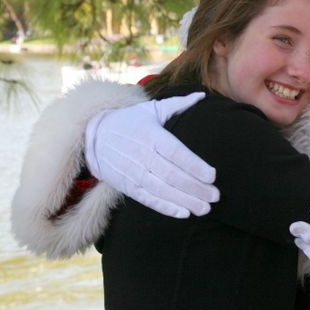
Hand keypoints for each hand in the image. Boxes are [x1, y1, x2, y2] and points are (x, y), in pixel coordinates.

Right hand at [84, 92, 218, 216]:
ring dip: (184, 201)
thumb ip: (178, 105)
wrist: (93, 136)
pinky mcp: (126, 185)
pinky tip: (183, 213)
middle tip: (216, 196)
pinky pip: (147, 199)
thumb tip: (202, 96)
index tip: (212, 176)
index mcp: (151, 134)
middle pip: (172, 175)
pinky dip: (165, 207)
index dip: (194, 165)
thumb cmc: (129, 121)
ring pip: (162, 190)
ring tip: (205, 209)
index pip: (176, 152)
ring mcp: (133, 171)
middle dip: (195, 188)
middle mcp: (142, 154)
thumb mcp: (151, 109)